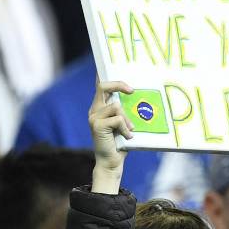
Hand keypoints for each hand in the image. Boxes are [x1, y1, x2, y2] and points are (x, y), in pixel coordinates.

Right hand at [89, 78, 134, 193]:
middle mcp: (94, 110)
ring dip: (127, 120)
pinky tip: (126, 137)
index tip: (106, 65)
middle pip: (103, 87)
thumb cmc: (120, 143)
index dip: (103, 75)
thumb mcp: (124, 125)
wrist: (112, 163)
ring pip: (116, 106)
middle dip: (119, 84)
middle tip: (132, 90)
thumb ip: (124, 112)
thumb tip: (135, 98)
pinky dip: (125, 128)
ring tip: (129, 132)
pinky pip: (117, 118)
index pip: (100, 86)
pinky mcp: (97, 125)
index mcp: (99, 108)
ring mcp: (94, 117)